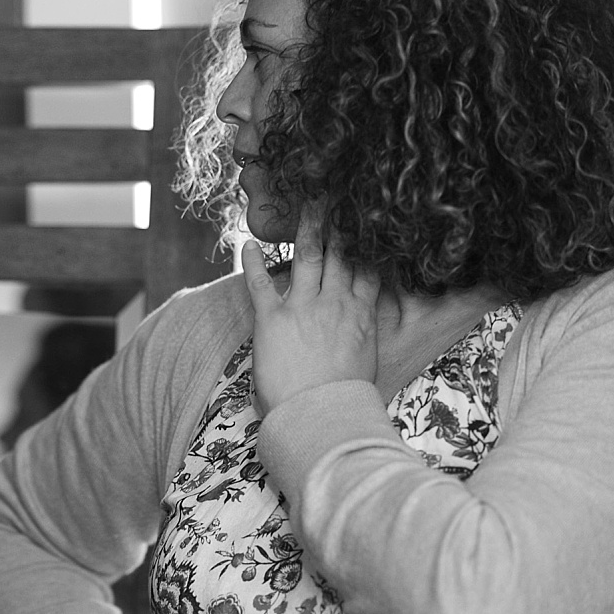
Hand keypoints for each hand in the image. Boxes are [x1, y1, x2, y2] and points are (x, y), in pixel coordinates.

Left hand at [239, 213, 380, 415]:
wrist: (322, 416)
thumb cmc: (345, 399)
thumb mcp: (366, 361)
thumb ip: (362, 335)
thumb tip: (359, 328)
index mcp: (360, 314)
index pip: (366, 268)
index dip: (364, 243)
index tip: (363, 224)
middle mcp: (335, 303)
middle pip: (340, 253)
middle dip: (340, 223)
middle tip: (338, 197)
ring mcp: (304, 307)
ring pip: (308, 256)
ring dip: (307, 228)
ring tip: (306, 204)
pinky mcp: (272, 318)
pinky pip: (260, 282)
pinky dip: (252, 261)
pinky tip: (247, 243)